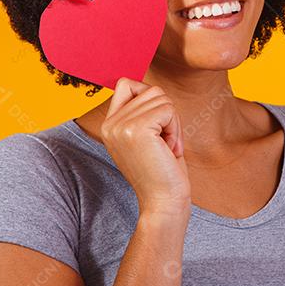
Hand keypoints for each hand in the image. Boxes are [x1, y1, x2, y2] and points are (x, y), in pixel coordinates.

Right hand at [99, 77, 190, 216]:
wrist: (163, 201)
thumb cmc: (162, 170)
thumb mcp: (145, 137)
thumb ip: (141, 112)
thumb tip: (151, 88)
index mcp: (108, 125)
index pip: (126, 84)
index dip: (149, 98)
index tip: (156, 127)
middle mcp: (110, 124)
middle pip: (150, 90)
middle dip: (167, 115)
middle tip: (165, 144)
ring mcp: (121, 126)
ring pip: (161, 98)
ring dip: (173, 123)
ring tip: (166, 148)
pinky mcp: (136, 129)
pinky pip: (168, 109)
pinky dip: (176, 128)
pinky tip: (169, 149)